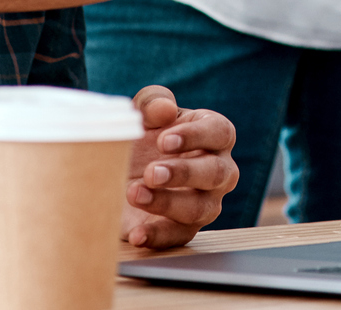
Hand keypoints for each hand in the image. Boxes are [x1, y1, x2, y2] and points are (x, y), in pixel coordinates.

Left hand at [121, 85, 237, 248]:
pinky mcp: (183, 229)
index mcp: (214, 135)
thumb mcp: (143, 112)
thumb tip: (165, 110)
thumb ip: (153, 102)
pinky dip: (158, 237)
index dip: (196, 136)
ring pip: (201, 208)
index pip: (220, 133)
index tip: (163, 140)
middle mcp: (218, 170)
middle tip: (150, 172)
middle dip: (184, 173)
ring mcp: (205, 202)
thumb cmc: (144, 135)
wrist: (119, 171)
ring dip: (168, 202)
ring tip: (134, 193)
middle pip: (217, 173)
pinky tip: (137, 233)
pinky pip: (179, 237)